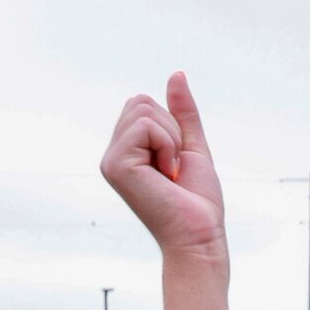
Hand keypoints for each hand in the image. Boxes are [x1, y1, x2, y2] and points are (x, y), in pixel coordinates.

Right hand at [99, 73, 225, 255]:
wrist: (200, 236)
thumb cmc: (198, 200)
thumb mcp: (193, 146)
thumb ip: (183, 113)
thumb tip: (176, 74)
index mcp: (126, 148)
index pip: (143, 103)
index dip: (172, 126)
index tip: (176, 163)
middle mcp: (112, 152)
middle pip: (140, 100)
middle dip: (171, 130)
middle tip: (174, 168)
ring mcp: (110, 158)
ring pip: (143, 109)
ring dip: (172, 139)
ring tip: (170, 173)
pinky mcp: (115, 164)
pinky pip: (146, 126)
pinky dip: (168, 146)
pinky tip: (166, 175)